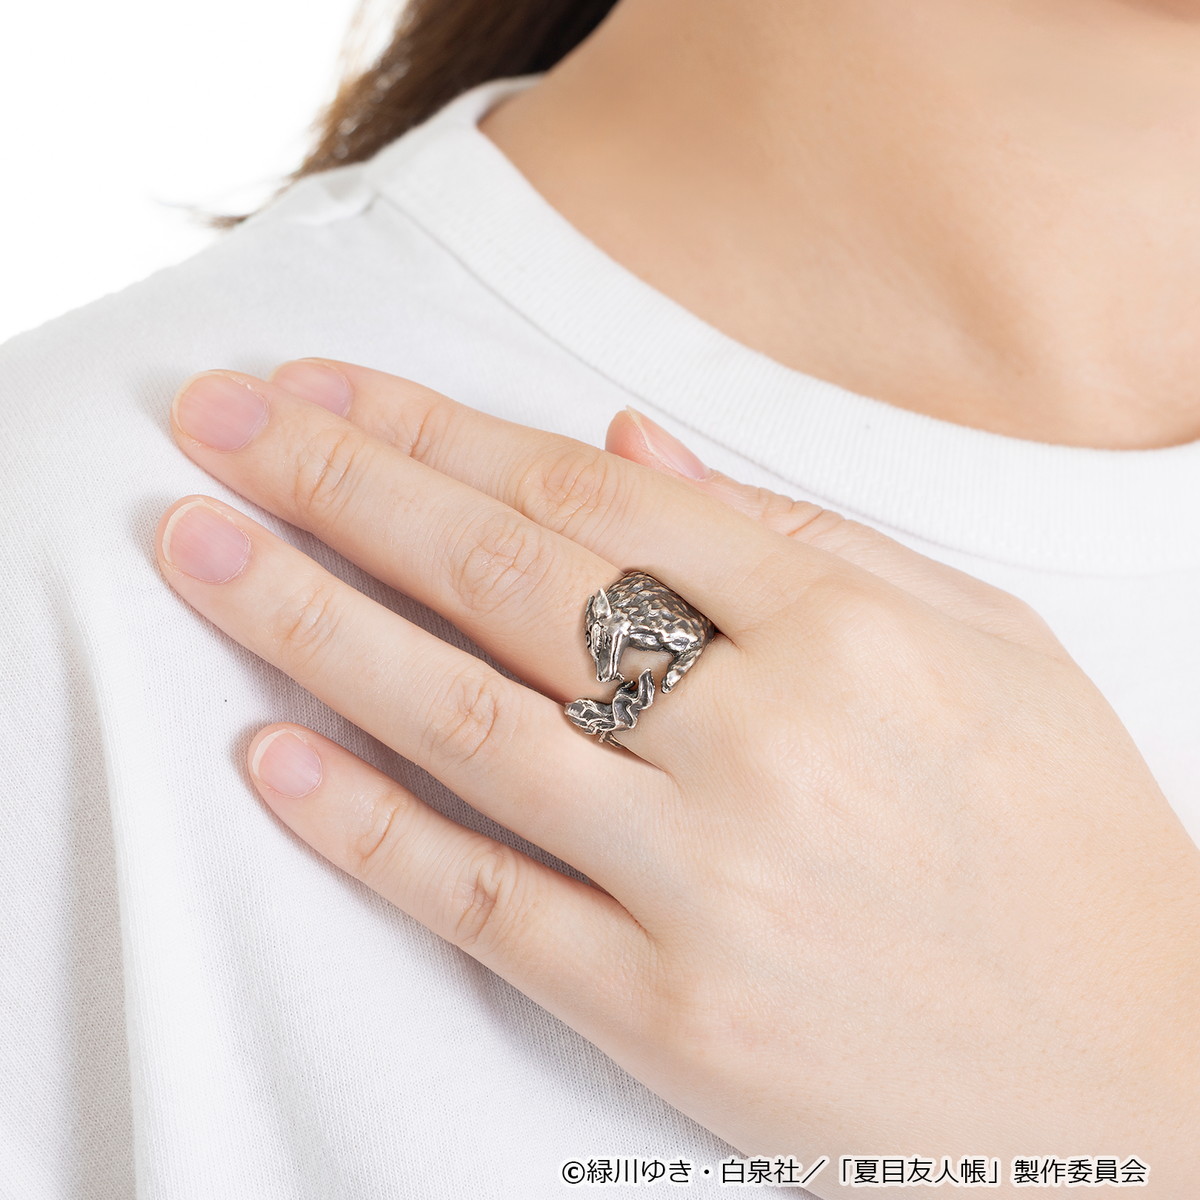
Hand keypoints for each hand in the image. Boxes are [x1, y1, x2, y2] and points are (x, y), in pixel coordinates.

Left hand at [155, 358, 1199, 1195]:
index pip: (589, 498)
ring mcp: (707, 884)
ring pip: (468, 726)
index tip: (333, 390)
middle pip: (507, 582)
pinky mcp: (669, 1015)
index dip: (442, 430)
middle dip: (345, 487)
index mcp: (845, 630)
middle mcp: (764, 740)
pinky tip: (272, 753)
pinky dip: (366, 828)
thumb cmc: (1064, 838)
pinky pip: (485, 903)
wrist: (1136, 1073)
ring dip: (313, 627)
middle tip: (223, 426)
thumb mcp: (976, 640)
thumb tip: (627, 446)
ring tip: (203, 551)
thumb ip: (798, 537)